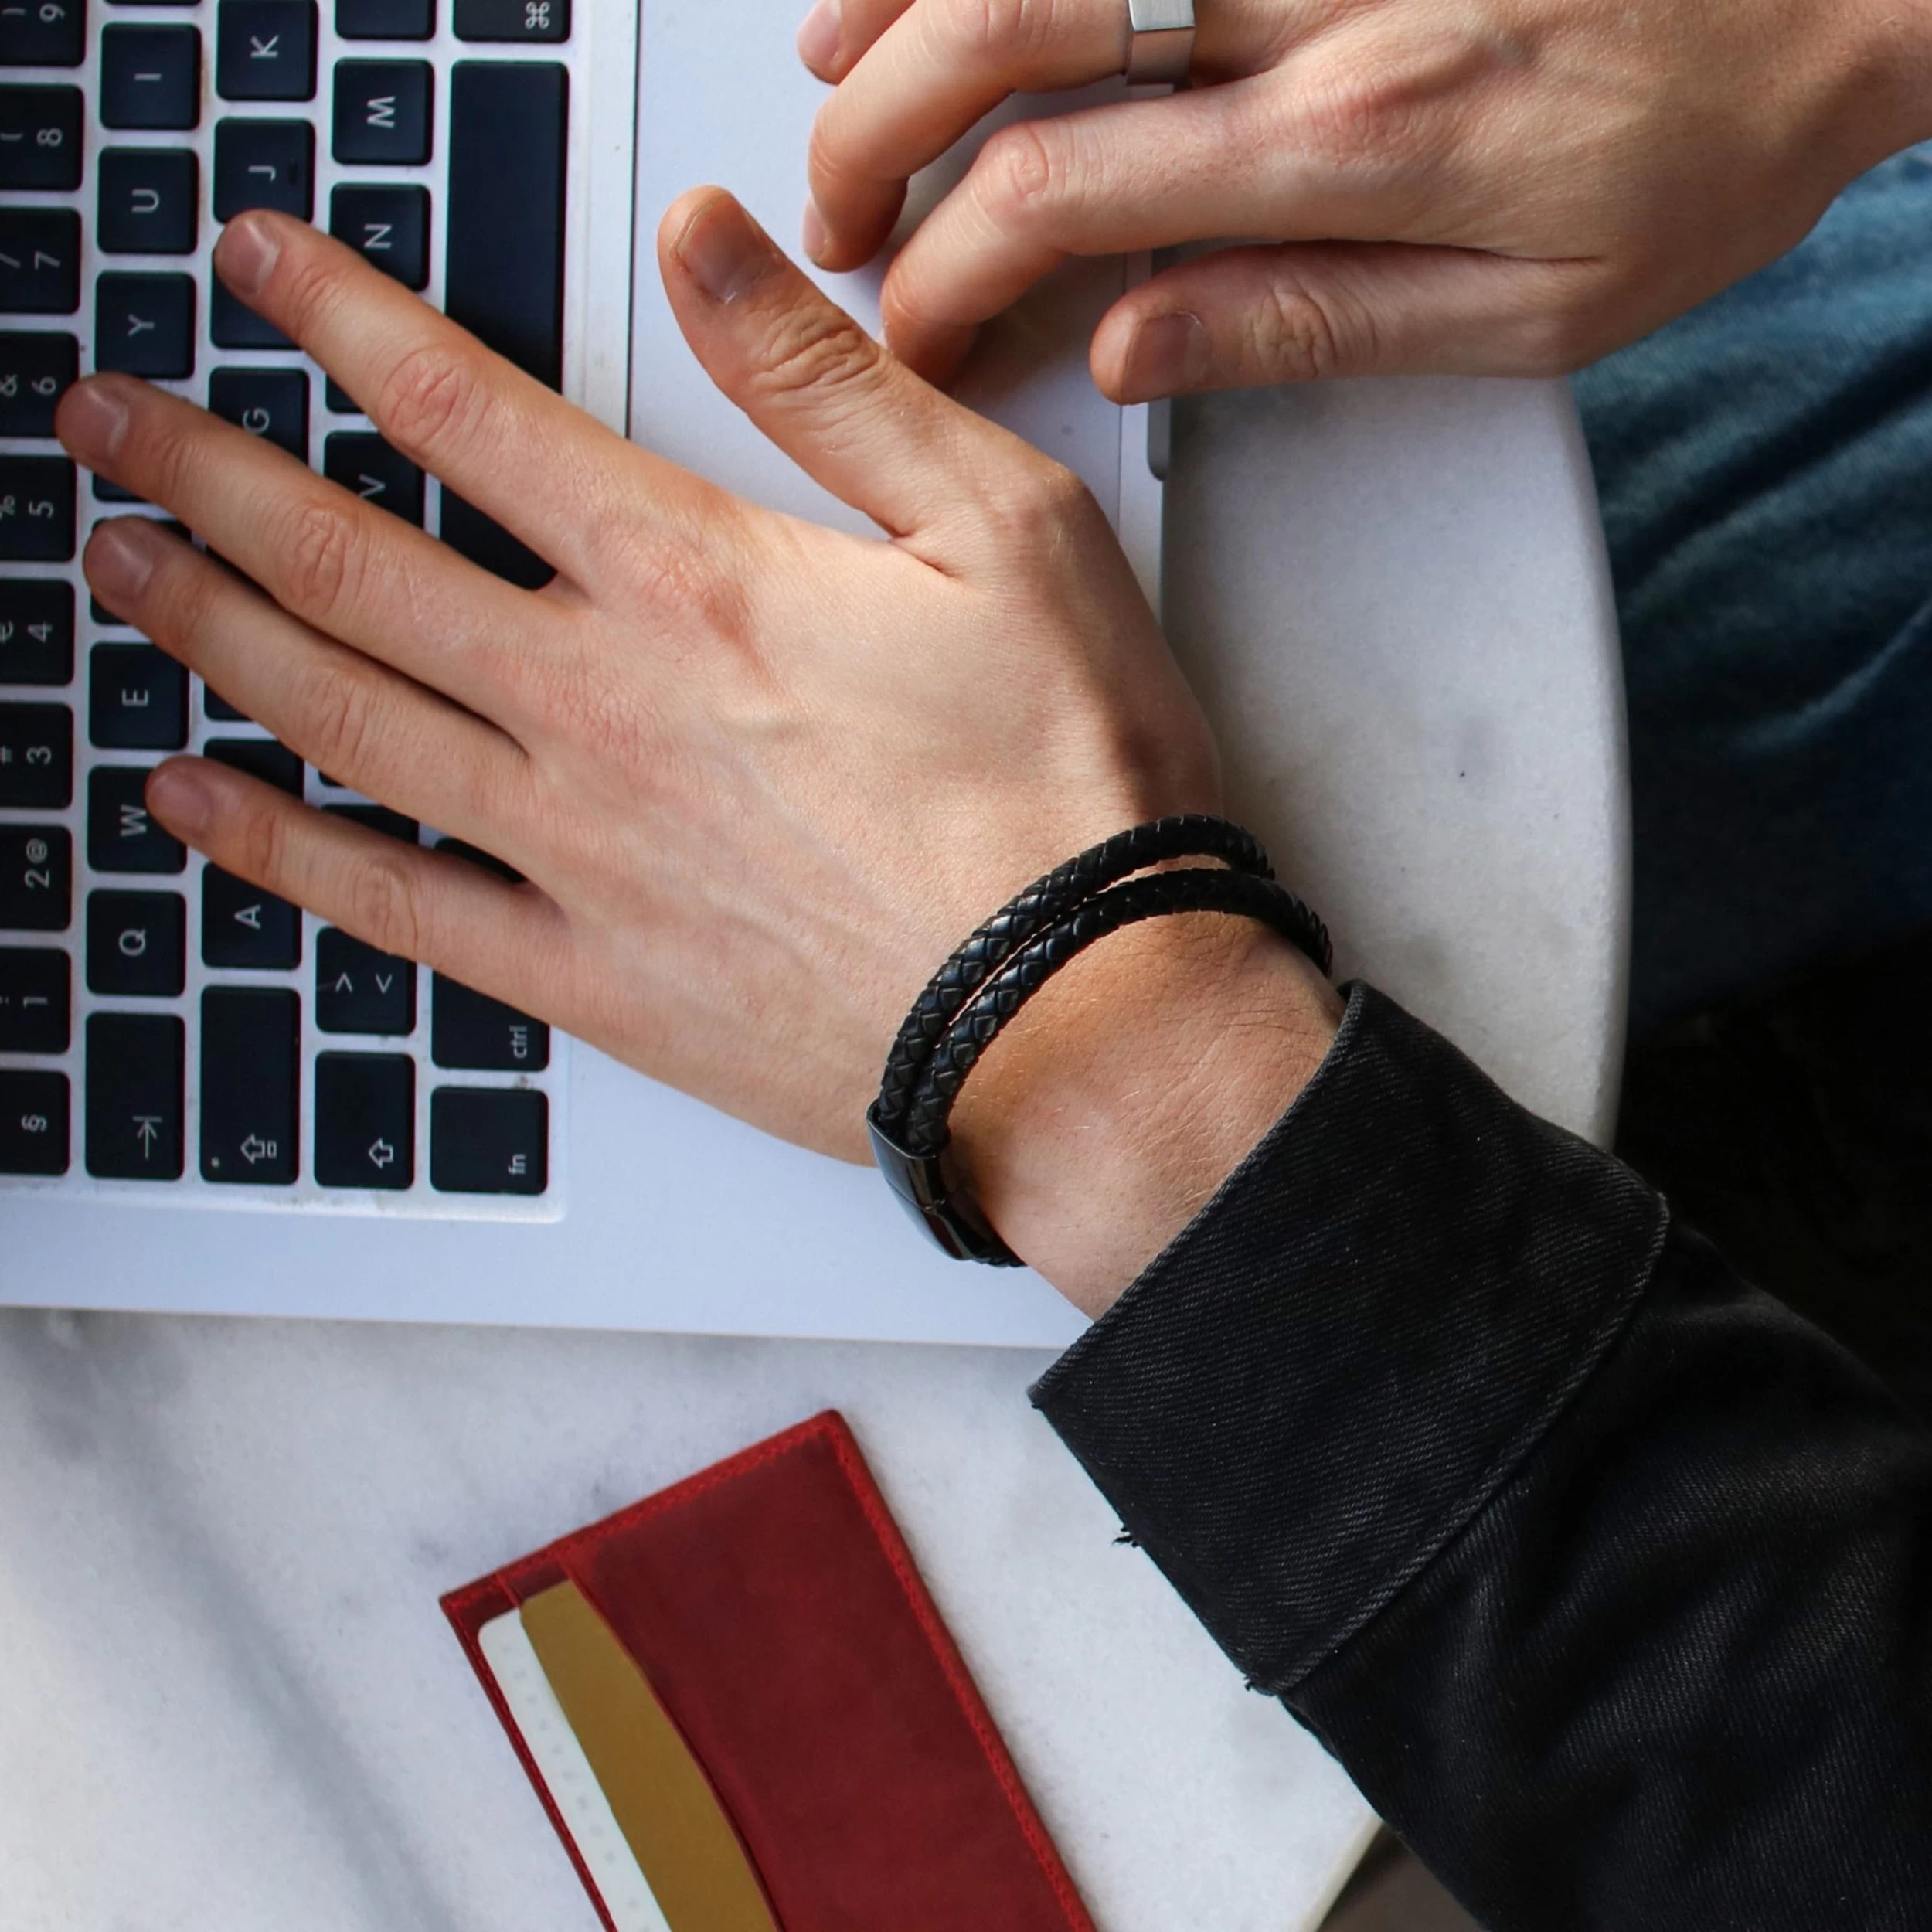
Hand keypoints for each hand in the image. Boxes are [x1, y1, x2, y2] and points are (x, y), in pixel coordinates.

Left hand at [57, 199, 1335, 1305]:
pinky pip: (393, 907)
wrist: (1084, 1026)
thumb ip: (831, 384)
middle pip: (352, 566)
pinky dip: (279, 851)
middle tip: (109, 421)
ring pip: (340, 720)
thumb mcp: (1004, 530)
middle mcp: (601, 710)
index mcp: (696, 582)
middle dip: (209, 472)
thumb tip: (709, 250)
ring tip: (115, 565)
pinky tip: (198, 803)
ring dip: (208, 630)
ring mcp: (577, 853)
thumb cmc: (1066, 792)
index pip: (467, 416)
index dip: (342, 322)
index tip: (259, 267)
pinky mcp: (592, 979)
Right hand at [797, 0, 1931, 394]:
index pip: (1065, 191)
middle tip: (842, 207)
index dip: (947, 267)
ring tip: (837, 62)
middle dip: (878, 124)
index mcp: (1354, 138)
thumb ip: (1305, 324)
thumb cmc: (1703, 147)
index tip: (920, 324)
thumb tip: (1131, 345)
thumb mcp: (1523, 316)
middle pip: (1011, 25)